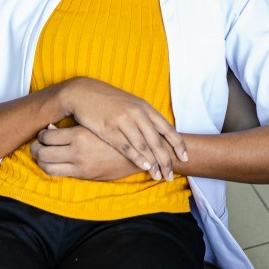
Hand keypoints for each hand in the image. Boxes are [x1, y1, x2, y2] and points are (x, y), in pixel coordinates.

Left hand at [30, 124, 138, 180]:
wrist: (136, 155)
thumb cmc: (115, 135)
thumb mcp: (95, 126)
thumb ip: (73, 127)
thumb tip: (50, 127)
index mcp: (79, 134)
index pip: (47, 135)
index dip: (41, 134)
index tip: (44, 133)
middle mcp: (76, 151)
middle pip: (42, 152)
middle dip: (35, 148)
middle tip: (37, 144)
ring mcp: (79, 165)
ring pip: (46, 166)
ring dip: (40, 160)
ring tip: (43, 154)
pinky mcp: (82, 174)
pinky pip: (57, 173)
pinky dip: (50, 168)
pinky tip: (54, 162)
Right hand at [61, 77, 187, 180]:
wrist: (83, 93)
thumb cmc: (109, 101)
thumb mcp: (131, 104)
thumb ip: (145, 118)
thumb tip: (159, 134)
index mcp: (145, 108)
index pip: (167, 128)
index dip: (178, 144)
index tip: (184, 158)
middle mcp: (137, 113)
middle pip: (157, 141)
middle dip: (166, 160)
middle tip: (170, 175)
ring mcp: (123, 121)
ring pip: (144, 146)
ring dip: (153, 163)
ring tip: (159, 176)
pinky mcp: (109, 129)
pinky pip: (126, 147)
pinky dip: (137, 158)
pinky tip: (144, 167)